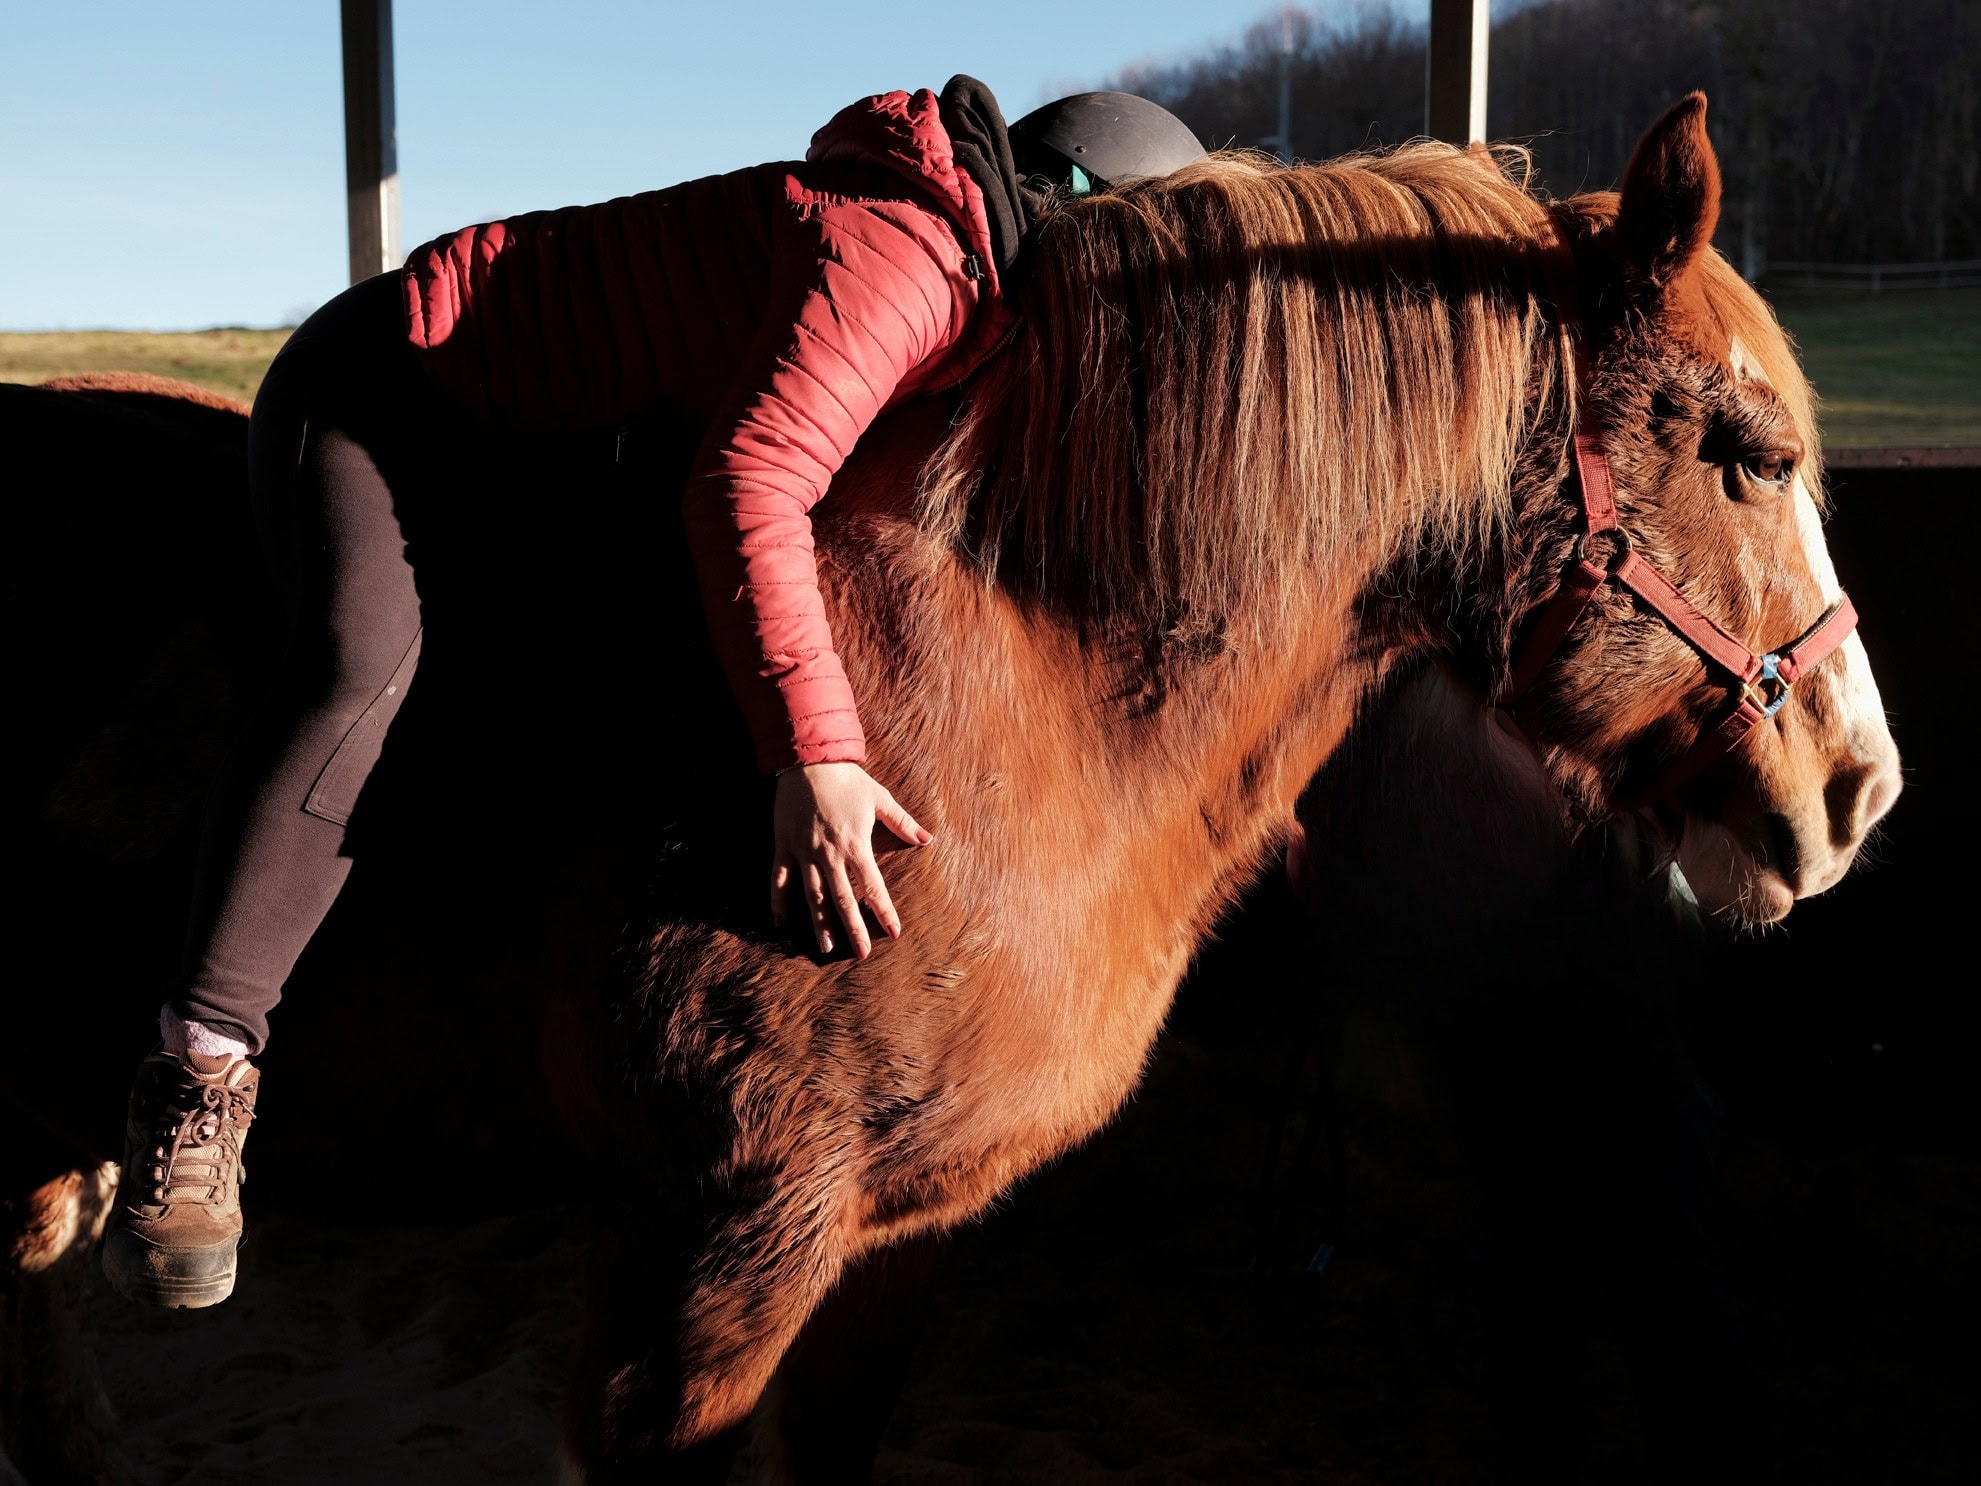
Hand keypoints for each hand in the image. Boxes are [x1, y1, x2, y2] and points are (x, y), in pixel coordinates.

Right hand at [772, 762, 931, 958]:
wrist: (808, 760)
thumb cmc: (847, 779)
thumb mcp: (879, 798)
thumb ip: (902, 822)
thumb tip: (927, 839)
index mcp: (856, 845)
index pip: (873, 886)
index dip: (883, 911)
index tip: (893, 933)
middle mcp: (829, 854)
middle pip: (843, 899)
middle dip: (853, 928)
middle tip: (861, 954)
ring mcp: (804, 852)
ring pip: (812, 895)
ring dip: (819, 923)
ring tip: (825, 947)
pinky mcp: (784, 846)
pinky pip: (780, 879)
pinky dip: (778, 901)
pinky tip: (780, 924)